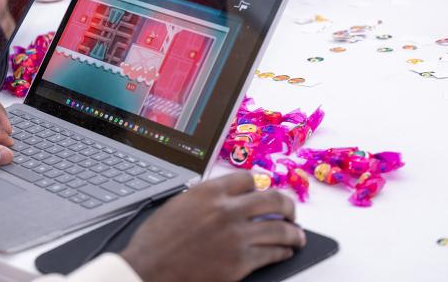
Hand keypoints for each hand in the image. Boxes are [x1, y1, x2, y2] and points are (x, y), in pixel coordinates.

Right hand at [120, 173, 304, 281]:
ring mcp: (237, 236)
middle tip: (290, 212)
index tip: (261, 192)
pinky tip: (285, 251)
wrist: (150, 268)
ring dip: (293, 232)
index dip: (258, 186)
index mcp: (210, 192)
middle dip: (287, 206)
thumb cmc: (157, 240)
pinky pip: (273, 253)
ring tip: (297, 235)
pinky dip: (283, 252)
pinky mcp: (241, 262)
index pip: (248, 179)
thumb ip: (205, 198)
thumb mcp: (179, 204)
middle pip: (273, 199)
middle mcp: (227, 210)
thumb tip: (224, 199)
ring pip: (280, 228)